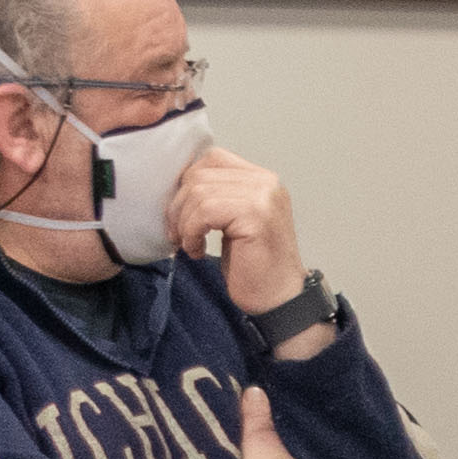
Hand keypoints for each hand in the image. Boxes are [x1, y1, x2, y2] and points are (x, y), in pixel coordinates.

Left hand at [163, 144, 318, 328]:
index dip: (187, 183)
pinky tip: (198, 251)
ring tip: (189, 244)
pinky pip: (205, 212)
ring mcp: (263, 197)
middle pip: (200, 174)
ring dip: (184, 223)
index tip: (181, 213)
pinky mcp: (256, 216)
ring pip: (199, 192)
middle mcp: (266, 182)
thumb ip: (219, 195)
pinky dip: (191, 233)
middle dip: (179, 205)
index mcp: (262, 179)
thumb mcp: (234, 221)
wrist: (280, 299)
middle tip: (178, 234)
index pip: (212, 158)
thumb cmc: (254, 266)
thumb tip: (179, 183)